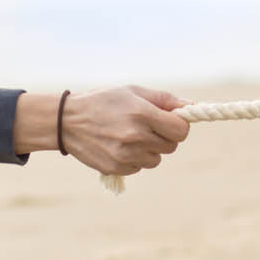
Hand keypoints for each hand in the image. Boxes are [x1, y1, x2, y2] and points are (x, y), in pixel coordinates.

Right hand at [59, 85, 190, 175]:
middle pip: (171, 146)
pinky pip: (139, 167)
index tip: (170, 122)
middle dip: (164, 137)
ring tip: (130, 136)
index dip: (179, 126)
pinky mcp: (116, 168)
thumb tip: (191, 108)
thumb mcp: (133, 92)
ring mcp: (125, 155)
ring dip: (149, 150)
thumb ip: (164, 100)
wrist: (67, 121)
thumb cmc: (104, 101)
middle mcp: (135, 136)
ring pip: (156, 159)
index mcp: (142, 114)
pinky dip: (134, 159)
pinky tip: (119, 145)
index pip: (181, 130)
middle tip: (147, 127)